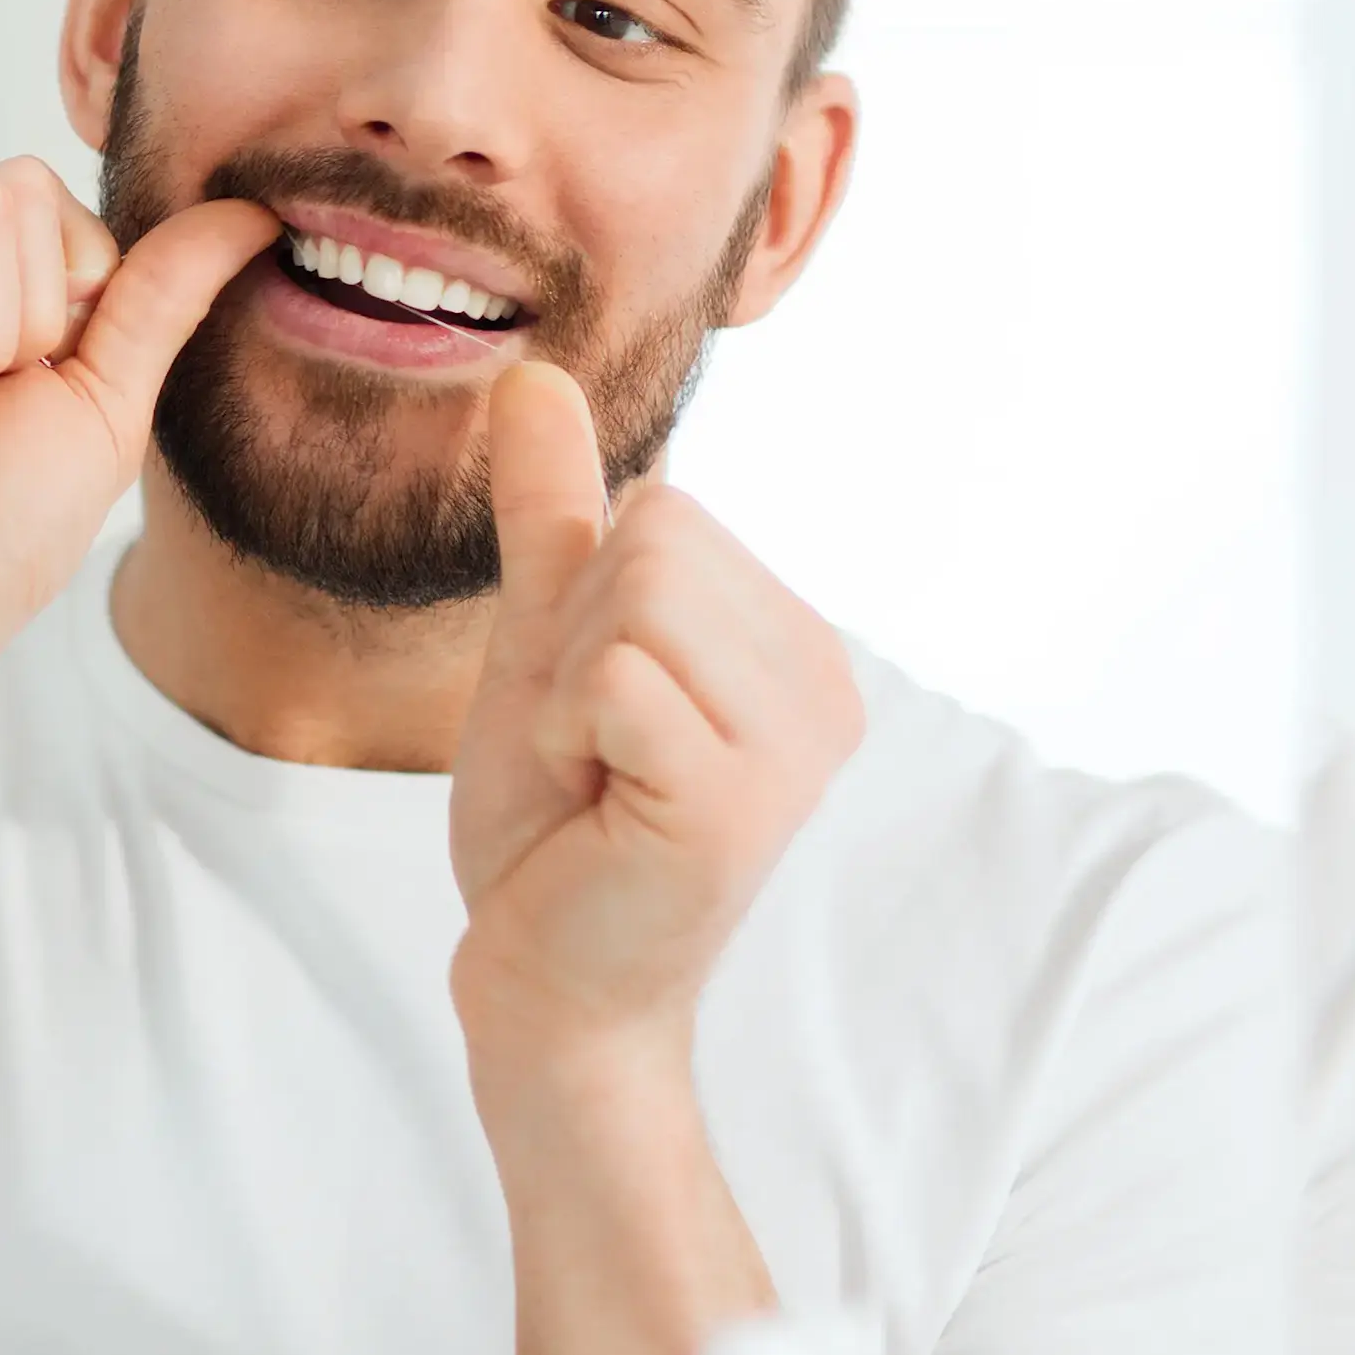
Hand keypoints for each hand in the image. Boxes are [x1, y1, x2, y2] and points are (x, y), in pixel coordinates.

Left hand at [446, 364, 861, 1070]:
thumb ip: (553, 512)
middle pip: (656, 531)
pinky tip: (600, 810)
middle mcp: (825, 683)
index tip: (601, 712)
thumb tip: (529, 373)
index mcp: (794, 642)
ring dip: (569, 688)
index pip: (665, 507)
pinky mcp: (735, 801)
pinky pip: (613, 677)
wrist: (544, 981)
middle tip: (594, 751)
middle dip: (578, 637)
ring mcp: (792, 745)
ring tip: (600, 777)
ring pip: (634, 594)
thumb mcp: (545, 639)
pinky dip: (567, 734)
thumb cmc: (553, 824)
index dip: (588, 603)